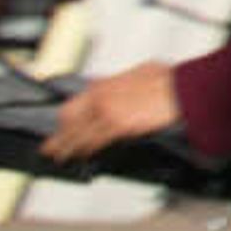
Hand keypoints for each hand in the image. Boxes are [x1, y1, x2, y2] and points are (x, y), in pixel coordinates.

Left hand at [42, 60, 181, 162]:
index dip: (63, 119)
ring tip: (59, 156)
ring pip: (78, 135)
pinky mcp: (119, 126)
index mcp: (103, 86)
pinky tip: (81, 155)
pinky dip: (86, 149)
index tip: (60, 126)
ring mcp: (107, 113)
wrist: (179, 88)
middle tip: (51, 147)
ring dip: (66, 147)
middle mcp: (100, 99)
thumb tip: (114, 87)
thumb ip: (118, 83)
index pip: (72, 105)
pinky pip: (95, 142)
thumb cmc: (166, 79)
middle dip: (59, 136)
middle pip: (68, 120)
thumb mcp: (136, 73)